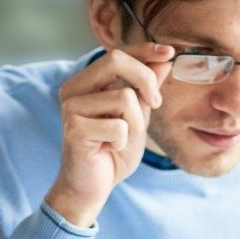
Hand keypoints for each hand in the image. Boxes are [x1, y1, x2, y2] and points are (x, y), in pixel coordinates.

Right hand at [44, 43, 173, 227]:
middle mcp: (73, 89)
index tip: (169, 52)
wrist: (92, 188)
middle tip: (155, 104)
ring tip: (120, 140)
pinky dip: (123, 142)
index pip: (116, 54)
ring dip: (135, 123)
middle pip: (116, 61)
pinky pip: (118, 126)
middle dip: (145, 80)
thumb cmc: (112, 153)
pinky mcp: (74, 129)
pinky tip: (108, 150)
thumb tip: (163, 61)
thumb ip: (146, 90)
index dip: (144, 50)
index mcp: (85, 83)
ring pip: (124, 97)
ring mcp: (71, 108)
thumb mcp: (137, 117)